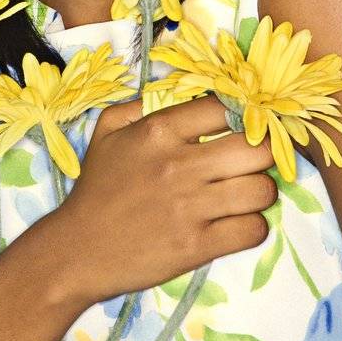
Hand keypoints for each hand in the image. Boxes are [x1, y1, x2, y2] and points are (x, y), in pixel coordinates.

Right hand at [57, 93, 278, 302]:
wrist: (79, 249)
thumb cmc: (96, 189)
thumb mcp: (106, 134)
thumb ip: (136, 106)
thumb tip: (171, 91)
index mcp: (158, 131)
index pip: (224, 108)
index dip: (241, 115)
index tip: (241, 127)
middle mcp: (179, 164)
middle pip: (256, 149)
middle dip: (260, 155)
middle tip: (247, 164)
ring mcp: (191, 207)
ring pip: (262, 191)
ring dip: (259, 193)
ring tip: (243, 196)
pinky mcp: (198, 245)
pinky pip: (253, 230)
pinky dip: (251, 228)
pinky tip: (235, 225)